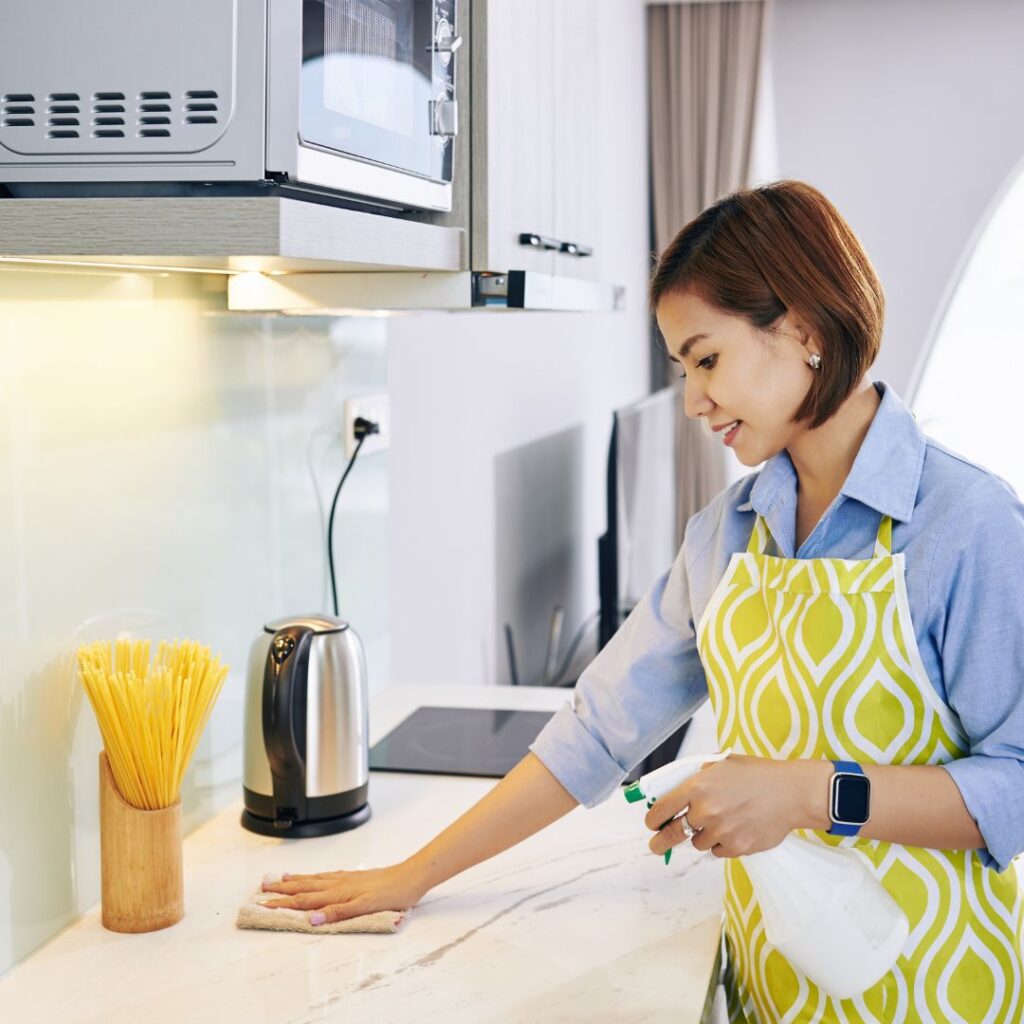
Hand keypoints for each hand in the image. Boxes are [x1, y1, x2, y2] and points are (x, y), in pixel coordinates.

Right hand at [261, 862, 428, 924]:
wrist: (411, 876)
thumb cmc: (392, 894)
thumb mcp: (366, 908)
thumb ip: (338, 913)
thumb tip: (312, 919)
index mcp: (338, 893)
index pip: (305, 900)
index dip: (284, 903)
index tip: (264, 904)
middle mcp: (339, 884)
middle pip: (305, 887)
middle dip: (282, 889)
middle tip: (262, 888)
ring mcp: (346, 879)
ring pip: (314, 879)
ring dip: (295, 880)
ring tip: (279, 878)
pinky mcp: (354, 877)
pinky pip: (326, 876)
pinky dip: (314, 876)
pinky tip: (313, 876)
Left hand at [643, 755, 828, 859]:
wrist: (791, 792)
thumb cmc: (757, 775)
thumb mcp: (721, 764)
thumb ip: (697, 776)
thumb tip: (675, 789)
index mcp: (697, 786)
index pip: (661, 808)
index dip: (653, 818)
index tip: (652, 823)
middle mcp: (705, 811)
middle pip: (671, 834)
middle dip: (660, 842)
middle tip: (656, 846)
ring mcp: (721, 831)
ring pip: (697, 843)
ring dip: (703, 835)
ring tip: (721, 821)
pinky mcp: (737, 847)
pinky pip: (718, 851)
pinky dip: (722, 843)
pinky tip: (735, 828)